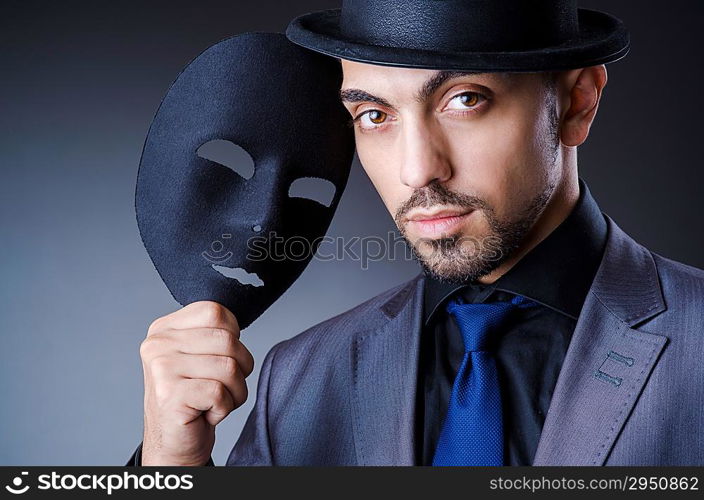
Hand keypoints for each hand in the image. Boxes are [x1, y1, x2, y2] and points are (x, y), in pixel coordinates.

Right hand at [139, 301, 253, 465]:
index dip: (233, 337)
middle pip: (228, 340)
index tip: (218, 359)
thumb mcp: (200, 355)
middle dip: (239, 369)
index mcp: (164, 329)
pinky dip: (224, 408)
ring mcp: (161, 370)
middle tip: (219, 387)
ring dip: (234, 392)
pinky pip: (221, 393)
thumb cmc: (194, 398)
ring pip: (230, 368)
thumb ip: (212, 332)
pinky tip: (205, 413)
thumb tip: (235, 320)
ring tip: (213, 401)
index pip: (216, 312)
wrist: (174, 444)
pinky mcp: (170, 396)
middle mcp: (157, 345)